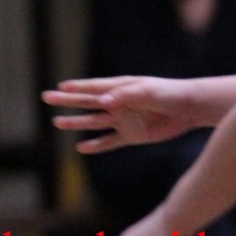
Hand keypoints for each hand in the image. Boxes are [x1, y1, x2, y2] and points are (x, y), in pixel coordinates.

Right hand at [43, 76, 197, 153]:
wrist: (189, 109)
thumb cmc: (169, 93)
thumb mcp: (149, 92)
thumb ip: (126, 96)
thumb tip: (102, 101)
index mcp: (119, 88)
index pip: (93, 87)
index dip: (76, 87)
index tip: (59, 87)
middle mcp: (117, 103)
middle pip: (87, 102)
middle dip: (67, 101)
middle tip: (46, 98)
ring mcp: (123, 120)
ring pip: (94, 122)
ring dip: (77, 122)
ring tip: (57, 123)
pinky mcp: (132, 135)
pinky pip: (110, 141)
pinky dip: (96, 145)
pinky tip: (81, 148)